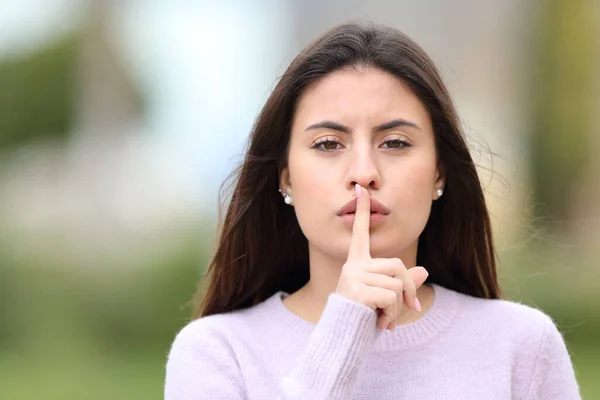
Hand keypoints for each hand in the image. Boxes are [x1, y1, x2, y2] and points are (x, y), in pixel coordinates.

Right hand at [335, 184, 428, 329]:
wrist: (342, 341)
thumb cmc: (362, 320)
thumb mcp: (385, 301)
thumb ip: (402, 285)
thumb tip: (424, 271)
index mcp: (357, 264)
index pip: (360, 234)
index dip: (361, 212)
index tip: (360, 190)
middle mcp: (353, 266)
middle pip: (398, 266)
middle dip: (408, 290)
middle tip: (406, 310)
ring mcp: (354, 276)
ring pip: (397, 284)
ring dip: (397, 309)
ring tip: (383, 320)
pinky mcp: (358, 290)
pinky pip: (391, 297)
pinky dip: (392, 315)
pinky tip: (380, 324)